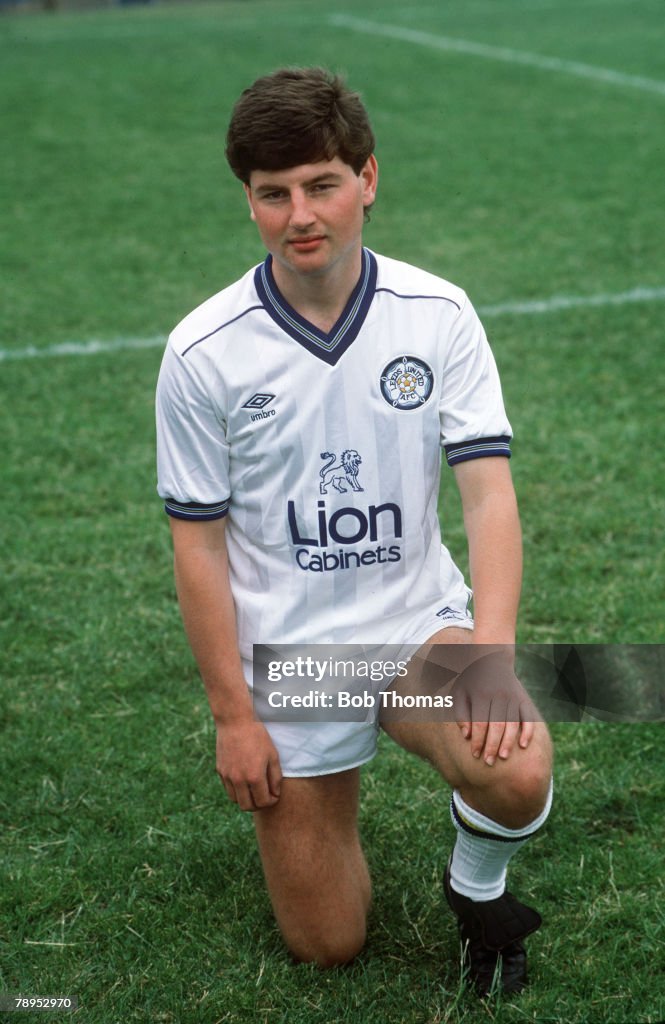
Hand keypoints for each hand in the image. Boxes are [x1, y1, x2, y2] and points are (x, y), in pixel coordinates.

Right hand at [215, 720, 282, 810]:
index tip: (274, 795)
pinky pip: (228, 788)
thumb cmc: (258, 736)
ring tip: (254, 789)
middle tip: (264, 796)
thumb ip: (275, 777)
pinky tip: (244, 779)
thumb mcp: (272, 755)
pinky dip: (236, 789)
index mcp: (254, 777)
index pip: (263, 802)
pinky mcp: (220, 771)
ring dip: (246, 799)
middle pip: (247, 806)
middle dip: (258, 805)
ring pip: (235, 800)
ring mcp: (227, 776)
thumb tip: (275, 793)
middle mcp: (239, 780)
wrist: (235, 721)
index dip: (271, 801)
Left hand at [453, 648, 539, 765]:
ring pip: (512, 724)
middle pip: (496, 726)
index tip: (475, 755)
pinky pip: (528, 717)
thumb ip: (461, 714)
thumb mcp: (460, 692)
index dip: (478, 741)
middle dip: (492, 746)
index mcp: (481, 694)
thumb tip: (466, 736)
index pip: (480, 723)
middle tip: (488, 762)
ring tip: (503, 758)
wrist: (491, 659)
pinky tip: (523, 745)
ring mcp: (513, 697)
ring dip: (508, 742)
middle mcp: (498, 695)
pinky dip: (528, 731)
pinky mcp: (523, 699)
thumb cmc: (471, 681)